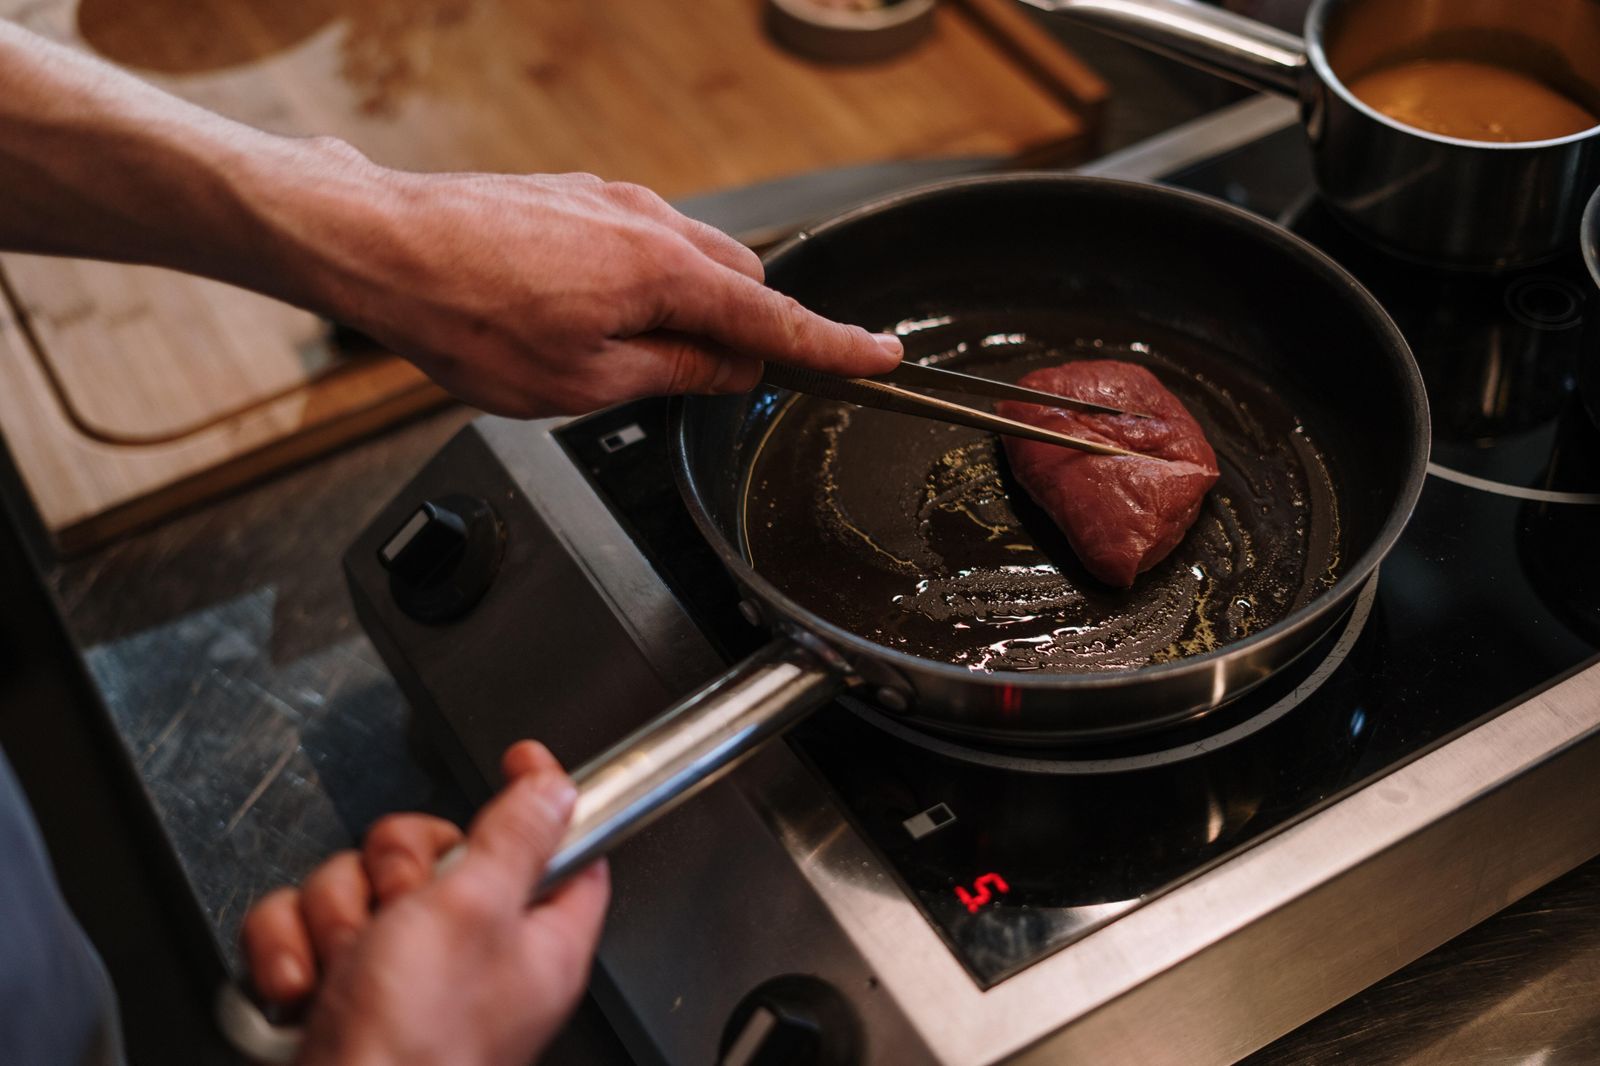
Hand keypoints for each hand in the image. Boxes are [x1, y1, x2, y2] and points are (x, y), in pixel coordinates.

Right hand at [239, 741, 608, 1065]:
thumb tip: (556, 788)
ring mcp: (399, 972)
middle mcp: (471, 954)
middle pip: (432, 849)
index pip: (558, 845)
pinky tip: (306, 989)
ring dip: (336, 916)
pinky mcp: (337, 989)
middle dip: (394, 868)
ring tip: (349, 966)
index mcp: (533, 938)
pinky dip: (290, 951)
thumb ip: (517, 837)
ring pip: (356, 882)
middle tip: (399, 907)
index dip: (539, 796)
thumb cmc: (416, 1047)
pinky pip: (302, 926)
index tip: (520, 759)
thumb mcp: (476, 912)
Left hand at [283, 157, 902, 416]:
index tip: (880, 358)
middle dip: (748, 333)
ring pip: (694, 258)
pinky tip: (596, 314)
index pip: (774, 321)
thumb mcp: (581, 382)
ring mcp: (613, 201)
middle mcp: (650, 221)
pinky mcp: (578, 196)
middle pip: (742, 282)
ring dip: (692, 309)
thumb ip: (672, 373)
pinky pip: (647, 241)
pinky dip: (651, 283)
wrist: (381, 246)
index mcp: (663, 273)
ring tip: (629, 356)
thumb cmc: (468, 319)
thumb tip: (729, 371)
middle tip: (716, 387)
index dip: (832, 347)